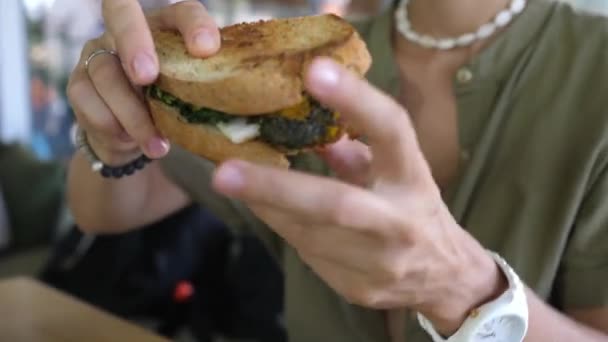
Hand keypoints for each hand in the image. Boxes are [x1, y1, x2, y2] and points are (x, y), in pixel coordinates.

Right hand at [67, 0, 220, 164]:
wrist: (131, 138)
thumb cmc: (169, 109)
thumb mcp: (190, 100)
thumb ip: (205, 95)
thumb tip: (240, 115)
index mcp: (166, 29)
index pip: (182, 12)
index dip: (194, 25)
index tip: (207, 49)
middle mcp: (126, 30)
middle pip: (122, 14)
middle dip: (134, 43)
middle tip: (147, 76)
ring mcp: (98, 53)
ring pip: (107, 72)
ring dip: (132, 113)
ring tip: (157, 145)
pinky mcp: (78, 83)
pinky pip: (87, 100)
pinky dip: (112, 126)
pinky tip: (131, 143)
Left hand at [212, 58, 506, 334]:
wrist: (444, 276)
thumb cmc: (413, 206)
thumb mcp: (396, 169)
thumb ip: (353, 146)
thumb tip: (301, 121)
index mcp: (413, 177)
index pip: (391, 131)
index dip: (356, 100)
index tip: (314, 72)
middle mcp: (400, 221)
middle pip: (336, 204)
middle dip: (277, 188)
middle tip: (224, 172)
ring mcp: (380, 262)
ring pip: (309, 233)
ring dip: (266, 205)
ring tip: (232, 181)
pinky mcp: (359, 288)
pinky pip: (307, 254)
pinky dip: (280, 226)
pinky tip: (264, 208)